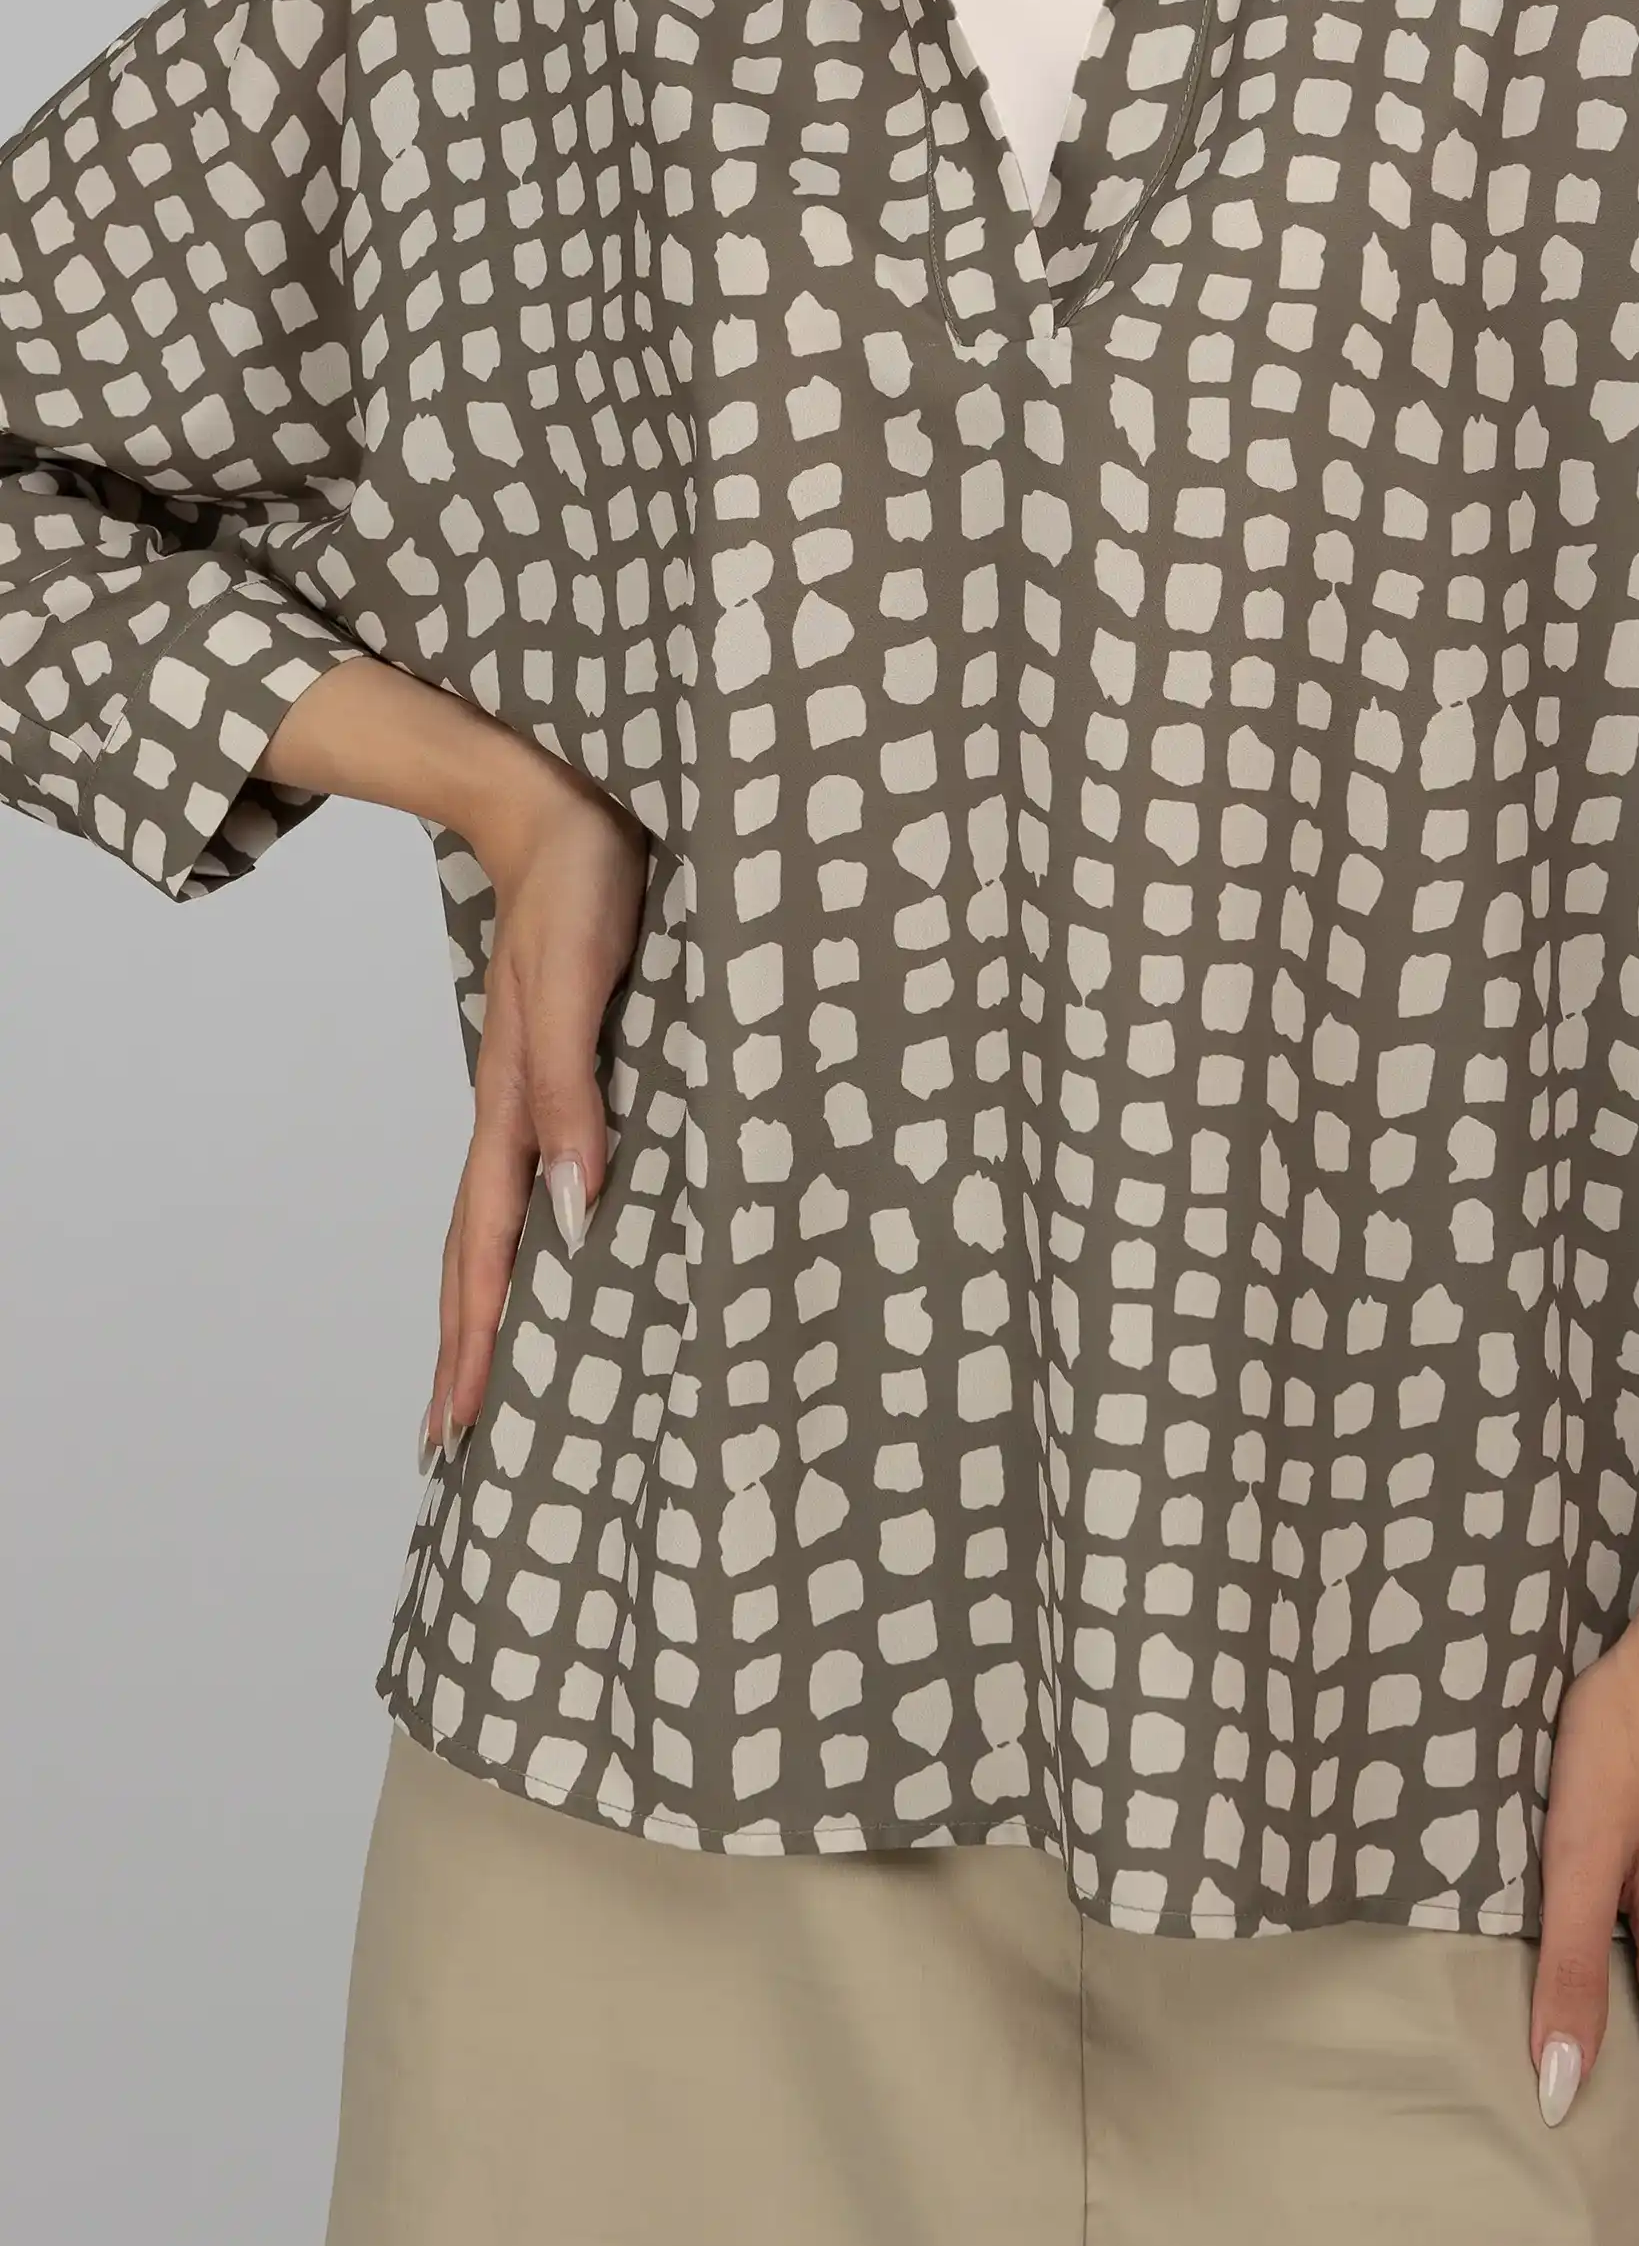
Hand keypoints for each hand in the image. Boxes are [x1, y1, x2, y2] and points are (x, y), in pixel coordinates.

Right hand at [255, 660, 649, 1457]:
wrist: (565, 807)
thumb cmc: (584, 887)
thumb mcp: (579, 986)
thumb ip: (575, 1094)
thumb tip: (576, 1210)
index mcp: (516, 1105)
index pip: (487, 1247)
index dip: (477, 1337)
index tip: (458, 1421)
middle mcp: (516, 1113)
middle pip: (473, 1252)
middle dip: (463, 1346)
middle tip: (447, 1439)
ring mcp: (531, 1094)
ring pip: (492, 1222)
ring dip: (482, 1303)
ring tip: (474, 1374)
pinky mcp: (557, 1071)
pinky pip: (530, 1180)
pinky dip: (516, 1240)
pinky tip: (540, 1258)